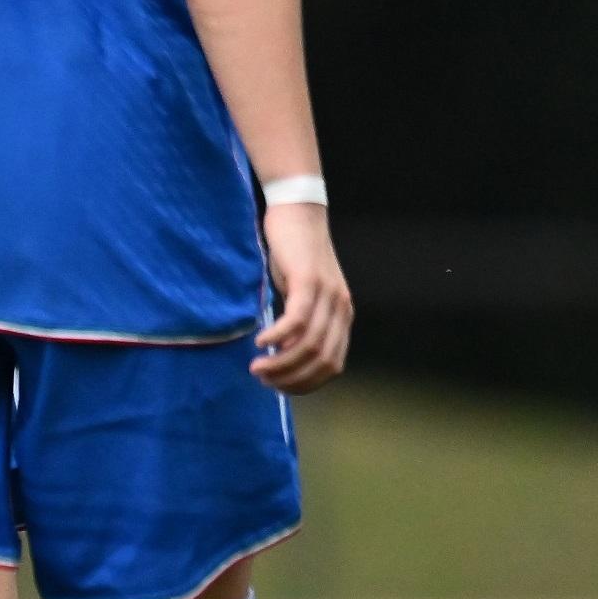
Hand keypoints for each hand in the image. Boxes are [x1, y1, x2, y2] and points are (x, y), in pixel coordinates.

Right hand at [252, 203, 352, 392]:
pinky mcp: (309, 281)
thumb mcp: (298, 292)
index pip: (331, 367)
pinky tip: (259, 342)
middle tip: (261, 378)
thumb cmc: (292, 254)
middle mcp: (341, 309)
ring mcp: (327, 296)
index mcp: (341, 316)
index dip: (304, 384)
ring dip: (280, 363)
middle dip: (290, 379)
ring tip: (256, 367)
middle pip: (321, 362)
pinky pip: (297, 321)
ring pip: (308, 346)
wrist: (297, 212)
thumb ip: (298, 321)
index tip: (277, 386)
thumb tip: (281, 353)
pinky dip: (277, 338)